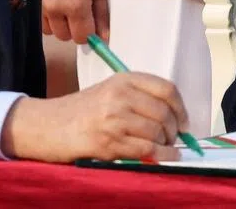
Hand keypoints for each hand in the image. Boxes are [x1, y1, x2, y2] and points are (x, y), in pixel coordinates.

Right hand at [0, 73, 188, 162]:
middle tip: (174, 139)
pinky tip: (163, 158)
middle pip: (164, 112)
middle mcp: (121, 95)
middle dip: (175, 130)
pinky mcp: (109, 141)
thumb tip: (173, 115)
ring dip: (167, 144)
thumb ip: (138, 97)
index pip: (166, 89)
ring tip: (164, 148)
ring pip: (157, 131)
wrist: (50, 125)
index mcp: (124, 79)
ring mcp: (114, 118)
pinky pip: (145, 150)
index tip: (185, 121)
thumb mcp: (111, 91)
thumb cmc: (82, 110)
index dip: (181, 107)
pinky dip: (160, 156)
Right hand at [42, 0, 108, 42]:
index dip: (89, 33)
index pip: (82, 37)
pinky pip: (41, 21)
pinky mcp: (32, 1)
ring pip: (52, 31)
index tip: (92, 23)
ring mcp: (41, 5)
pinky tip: (55, 3)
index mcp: (76, 5)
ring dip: (60, 24)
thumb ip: (101, 13)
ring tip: (66, 4)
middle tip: (80, 10)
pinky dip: (49, 18)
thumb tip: (104, 37)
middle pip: (66, 37)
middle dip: (75, 28)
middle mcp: (56, 9)